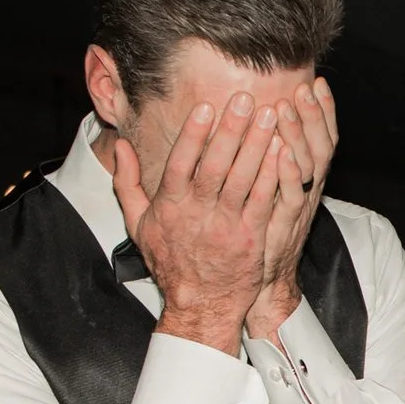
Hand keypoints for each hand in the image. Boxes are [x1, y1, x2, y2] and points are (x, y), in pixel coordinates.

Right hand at [111, 91, 293, 350]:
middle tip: (247, 99)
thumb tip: (120, 146)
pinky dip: (274, 175)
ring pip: (243, 179)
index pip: (181, 163)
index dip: (194, 134)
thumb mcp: (138, 224)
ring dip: (258, 145)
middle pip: (216, 165)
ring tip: (272, 115)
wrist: (200, 305)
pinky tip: (284, 151)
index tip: (206, 106)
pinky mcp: (251, 237)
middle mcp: (198, 213)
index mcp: (170, 206)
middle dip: (233, 130)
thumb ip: (127, 183)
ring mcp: (227, 225)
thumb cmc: (170, 262)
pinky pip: (264, 200)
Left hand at [247, 80, 339, 342]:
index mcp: (307, 178)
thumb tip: (264, 124)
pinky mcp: (285, 224)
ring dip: (298, 135)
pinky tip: (279, 151)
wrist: (263, 279)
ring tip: (286, 108)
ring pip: (308, 166)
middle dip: (314, 115)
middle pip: (321, 145)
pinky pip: (291, 195)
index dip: (324, 111)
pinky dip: (287, 172)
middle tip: (304, 88)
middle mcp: (309, 189)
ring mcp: (299, 206)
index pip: (323, 137)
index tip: (317, 82)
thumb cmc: (261, 232)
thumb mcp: (271, 192)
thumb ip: (271, 159)